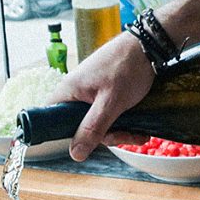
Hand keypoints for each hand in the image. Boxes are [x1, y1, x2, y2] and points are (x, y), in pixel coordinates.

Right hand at [52, 32, 153, 160]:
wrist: (149, 46)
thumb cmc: (127, 67)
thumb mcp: (111, 103)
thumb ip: (92, 128)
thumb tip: (75, 153)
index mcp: (69, 91)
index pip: (50, 117)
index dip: (61, 134)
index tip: (84, 144)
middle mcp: (77, 93)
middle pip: (79, 126)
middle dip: (104, 135)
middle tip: (122, 135)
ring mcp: (92, 94)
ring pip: (98, 123)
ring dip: (118, 131)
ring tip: (138, 134)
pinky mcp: (106, 95)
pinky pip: (109, 116)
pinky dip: (123, 124)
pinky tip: (139, 130)